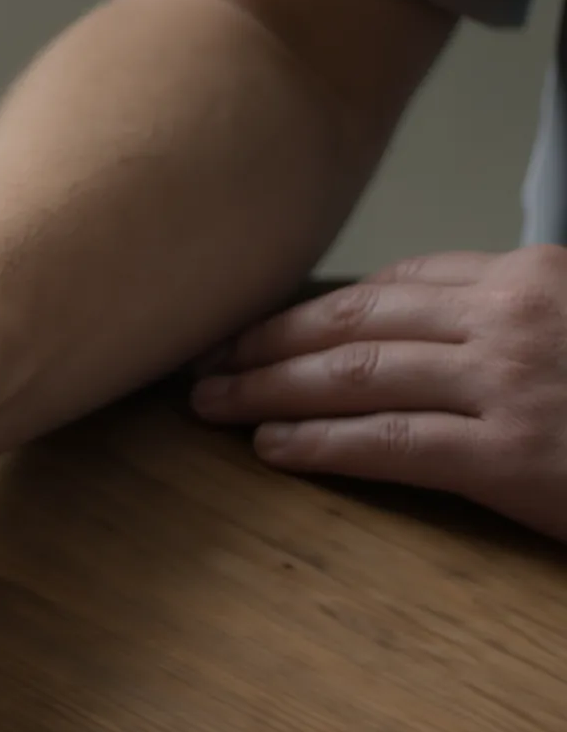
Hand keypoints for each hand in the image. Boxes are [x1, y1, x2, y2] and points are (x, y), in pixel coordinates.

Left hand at [192, 247, 566, 539]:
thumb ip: (501, 321)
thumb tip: (418, 339)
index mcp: (526, 277)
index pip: (395, 285)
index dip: (312, 311)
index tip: (260, 331)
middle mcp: (507, 317)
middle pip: (356, 322)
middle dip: (268, 342)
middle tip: (206, 361)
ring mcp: (505, 382)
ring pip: (357, 375)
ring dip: (270, 388)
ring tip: (213, 402)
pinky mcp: (507, 454)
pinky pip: (390, 442)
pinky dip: (319, 442)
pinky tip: (270, 446)